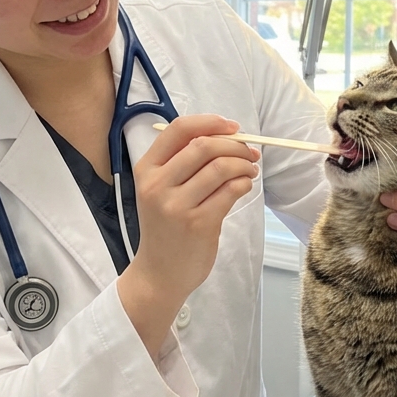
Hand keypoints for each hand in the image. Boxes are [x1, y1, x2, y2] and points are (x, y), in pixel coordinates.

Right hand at [117, 115, 259, 355]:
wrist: (159, 273)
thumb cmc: (165, 226)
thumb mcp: (160, 190)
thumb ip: (182, 163)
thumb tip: (227, 135)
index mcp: (146, 169)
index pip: (178, 130)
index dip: (210, 123)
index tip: (233, 127)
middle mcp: (157, 185)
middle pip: (204, 146)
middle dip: (234, 145)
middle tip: (249, 153)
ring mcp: (177, 206)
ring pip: (220, 168)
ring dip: (243, 165)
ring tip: (249, 171)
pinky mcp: (198, 224)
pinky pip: (230, 192)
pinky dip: (243, 184)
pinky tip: (244, 187)